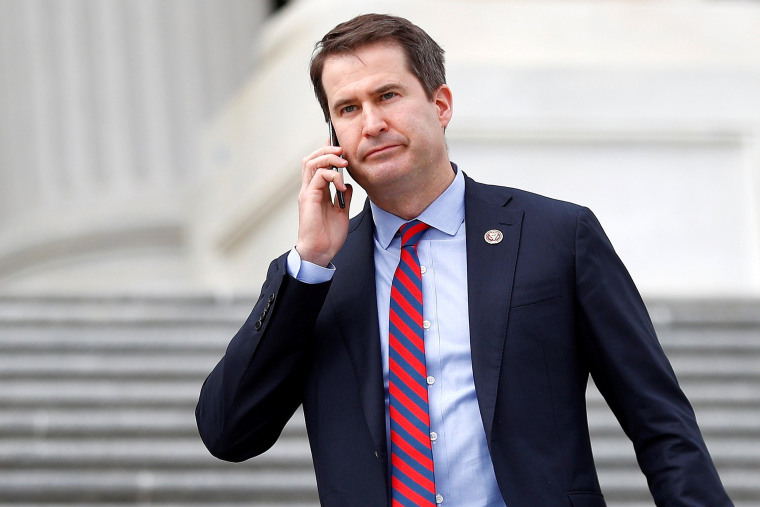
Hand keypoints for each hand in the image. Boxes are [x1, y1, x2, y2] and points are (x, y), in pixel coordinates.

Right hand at [295, 143, 353, 266]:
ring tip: (343, 162)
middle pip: (311, 159)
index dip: (326, 152)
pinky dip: (332, 176)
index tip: (339, 146)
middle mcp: (309, 189)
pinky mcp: (309, 197)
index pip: (317, 165)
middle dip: (327, 150)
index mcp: (316, 192)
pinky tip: (342, 185)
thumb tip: (349, 184)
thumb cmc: (329, 236)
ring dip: (329, 158)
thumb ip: (344, 197)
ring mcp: (307, 192)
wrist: (321, 251)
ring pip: (312, 163)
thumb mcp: (342, 212)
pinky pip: (318, 177)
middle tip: (342, 151)